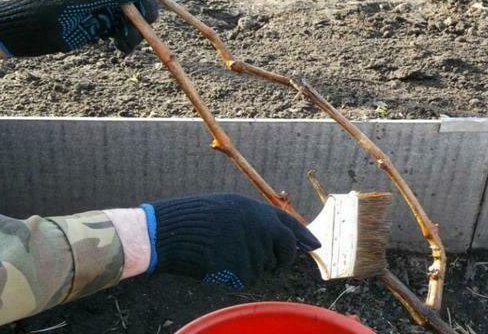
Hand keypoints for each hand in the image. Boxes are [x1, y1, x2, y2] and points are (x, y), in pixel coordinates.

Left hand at [0, 0, 172, 56]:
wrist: (20, 35)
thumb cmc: (42, 11)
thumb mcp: (74, 0)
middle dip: (143, 10)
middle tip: (146, 22)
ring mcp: (99, 7)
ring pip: (130, 16)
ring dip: (135, 30)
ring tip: (127, 44)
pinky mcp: (97, 26)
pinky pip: (120, 31)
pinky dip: (125, 41)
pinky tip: (122, 49)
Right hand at [140, 194, 320, 288]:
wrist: (173, 231)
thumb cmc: (199, 217)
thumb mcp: (231, 208)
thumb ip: (258, 220)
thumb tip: (280, 236)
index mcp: (258, 211)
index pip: (290, 227)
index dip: (304, 237)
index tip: (314, 245)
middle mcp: (261, 230)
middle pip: (285, 252)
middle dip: (281, 258)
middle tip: (268, 260)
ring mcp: (252, 250)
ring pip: (264, 267)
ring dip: (252, 265)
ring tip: (225, 251)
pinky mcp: (241, 271)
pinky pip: (248, 279)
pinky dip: (237, 276)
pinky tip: (219, 263)